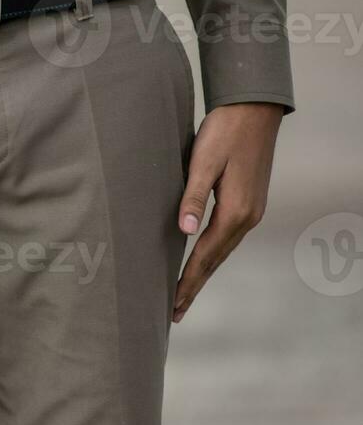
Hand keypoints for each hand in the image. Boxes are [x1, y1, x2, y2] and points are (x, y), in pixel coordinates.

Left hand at [173, 102, 282, 322]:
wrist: (253, 111)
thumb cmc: (224, 132)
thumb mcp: (203, 162)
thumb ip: (193, 198)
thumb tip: (184, 232)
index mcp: (235, 212)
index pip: (204, 257)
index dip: (187, 282)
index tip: (171, 306)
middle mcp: (247, 217)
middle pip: (215, 261)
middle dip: (194, 286)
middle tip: (174, 314)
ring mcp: (251, 211)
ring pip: (221, 251)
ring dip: (203, 273)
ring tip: (185, 294)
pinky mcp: (249, 203)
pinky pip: (226, 238)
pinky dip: (212, 255)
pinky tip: (202, 261)